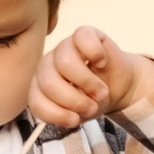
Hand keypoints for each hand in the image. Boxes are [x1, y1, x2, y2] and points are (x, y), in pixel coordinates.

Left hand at [30, 24, 153, 128]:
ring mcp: (64, 47)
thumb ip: (69, 116)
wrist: (118, 84)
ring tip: (101, 91)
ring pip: (64, 62)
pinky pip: (83, 38)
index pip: (36, 101)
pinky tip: (102, 63)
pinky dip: (96, 54)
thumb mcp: (80, 113)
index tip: (76, 120)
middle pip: (49, 82)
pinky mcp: (83, 34)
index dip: (56, 114)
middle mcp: (48, 65)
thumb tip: (72, 116)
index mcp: (41, 86)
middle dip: (73, 100)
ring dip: (87, 82)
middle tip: (92, 106)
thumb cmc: (93, 99)